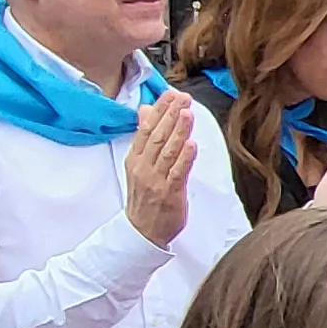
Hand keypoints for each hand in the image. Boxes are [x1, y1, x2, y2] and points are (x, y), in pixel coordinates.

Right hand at [123, 93, 196, 247]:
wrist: (141, 232)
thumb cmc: (144, 197)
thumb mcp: (139, 164)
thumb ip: (145, 137)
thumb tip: (145, 110)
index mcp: (135, 159)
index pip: (146, 129)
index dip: (159, 110)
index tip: (170, 94)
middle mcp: (143, 168)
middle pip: (157, 137)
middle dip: (170, 115)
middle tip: (182, 98)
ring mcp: (155, 181)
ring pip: (167, 152)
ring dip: (178, 131)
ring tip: (187, 113)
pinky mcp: (169, 194)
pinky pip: (177, 173)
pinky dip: (184, 158)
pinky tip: (191, 144)